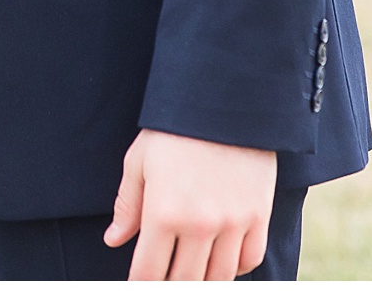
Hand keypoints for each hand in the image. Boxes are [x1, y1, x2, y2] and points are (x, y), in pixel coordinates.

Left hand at [105, 129, 276, 279]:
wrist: (222, 99)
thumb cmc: (173, 129)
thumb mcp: (140, 161)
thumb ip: (128, 206)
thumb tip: (113, 241)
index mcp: (163, 212)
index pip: (149, 272)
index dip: (140, 284)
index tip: (137, 284)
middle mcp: (199, 225)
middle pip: (184, 282)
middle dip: (170, 286)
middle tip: (163, 278)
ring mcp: (232, 223)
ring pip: (218, 278)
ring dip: (202, 282)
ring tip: (190, 274)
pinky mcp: (258, 216)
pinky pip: (249, 260)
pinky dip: (235, 268)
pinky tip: (221, 261)